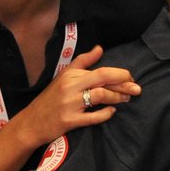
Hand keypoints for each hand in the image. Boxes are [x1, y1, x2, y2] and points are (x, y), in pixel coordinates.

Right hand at [13, 46, 140, 147]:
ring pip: (100, 96)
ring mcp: (70, 104)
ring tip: (126, 99)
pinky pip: (93, 117)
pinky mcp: (70, 121)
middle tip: (137, 88)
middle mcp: (70, 87)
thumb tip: (100, 48)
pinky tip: (111, 112)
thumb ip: (83, 61)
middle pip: (102, 79)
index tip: (130, 77)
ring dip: (117, 97)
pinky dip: (105, 114)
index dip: (119, 74)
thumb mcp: (64, 76)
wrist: (32, 122)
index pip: (100, 70)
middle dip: (123, 83)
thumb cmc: (50, 98)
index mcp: (71, 75)